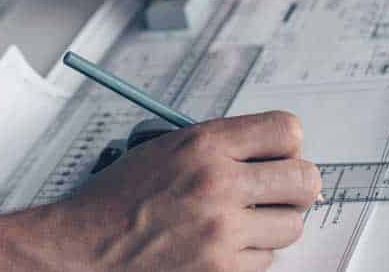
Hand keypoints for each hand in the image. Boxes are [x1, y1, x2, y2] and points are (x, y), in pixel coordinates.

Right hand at [38, 112, 319, 271]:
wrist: (84, 249)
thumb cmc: (117, 200)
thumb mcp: (164, 148)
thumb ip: (219, 145)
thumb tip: (275, 154)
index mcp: (203, 144)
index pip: (286, 130)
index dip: (287, 143)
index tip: (279, 153)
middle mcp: (218, 185)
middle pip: (305, 179)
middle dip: (295, 185)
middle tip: (277, 191)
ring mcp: (223, 233)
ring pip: (291, 225)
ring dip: (271, 225)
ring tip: (237, 223)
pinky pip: (266, 260)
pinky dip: (247, 255)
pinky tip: (217, 247)